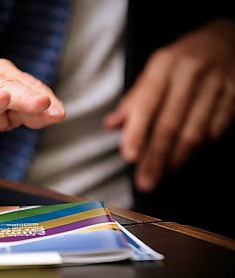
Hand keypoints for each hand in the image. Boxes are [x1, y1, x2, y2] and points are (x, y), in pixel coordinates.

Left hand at [105, 19, 234, 191]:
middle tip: (146, 181)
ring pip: (195, 131)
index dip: (137, 132)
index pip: (146, 104)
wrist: (225, 38)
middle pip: (170, 124)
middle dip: (156, 157)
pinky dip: (201, 147)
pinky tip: (187, 157)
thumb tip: (111, 125)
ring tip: (164, 172)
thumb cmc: (181, 61)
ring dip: (177, 157)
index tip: (129, 157)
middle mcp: (190, 73)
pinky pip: (217, 129)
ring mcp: (216, 84)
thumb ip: (134, 99)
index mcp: (164, 66)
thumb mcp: (154, 70)